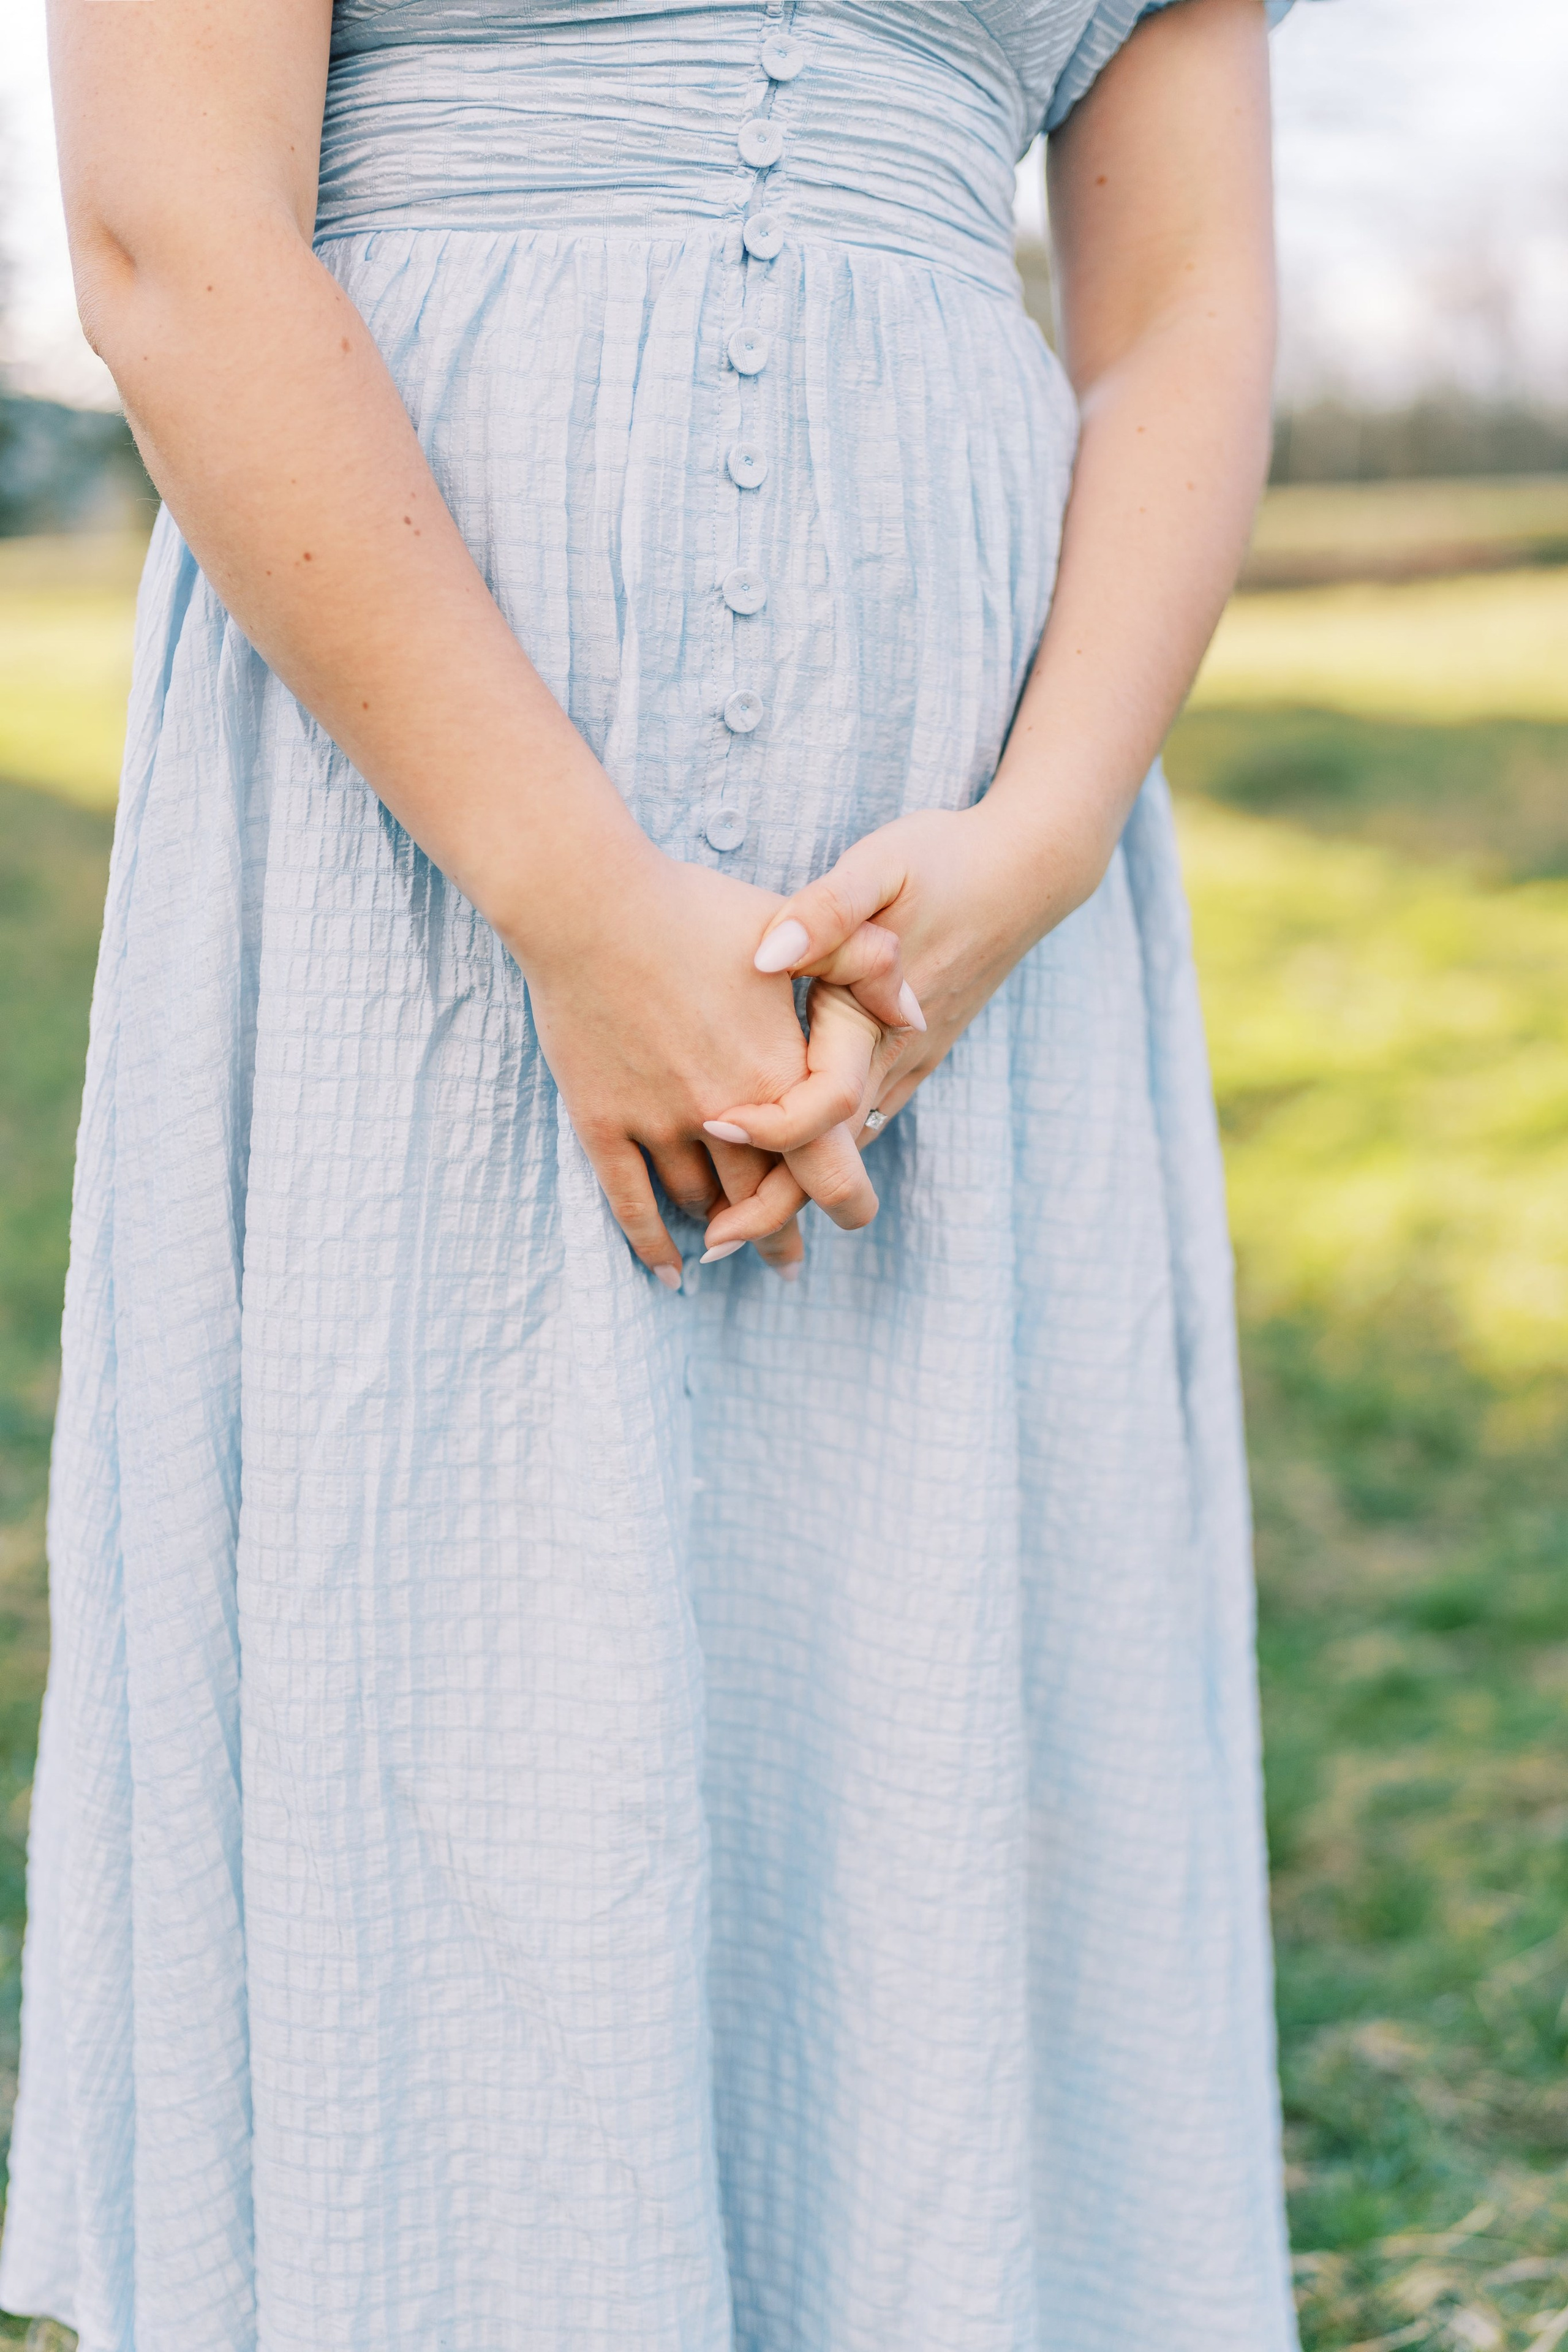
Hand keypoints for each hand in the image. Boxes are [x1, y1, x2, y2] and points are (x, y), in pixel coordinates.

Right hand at [515, 846, 898, 1286]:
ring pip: (701, 1200)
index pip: (830, 1165)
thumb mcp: (796, 929)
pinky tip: (670, 1272)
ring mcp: (659, 1122)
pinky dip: (651, 1243)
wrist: (589, 903)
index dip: (846, 1201)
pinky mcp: (603, 1121)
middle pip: (766, 1198)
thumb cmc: (693, 906)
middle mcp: (727, 1113)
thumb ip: (868, 966)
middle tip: (789, 1262)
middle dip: (781, 1235)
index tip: (850, 1215)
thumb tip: (917, 1015)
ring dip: (720, 1226)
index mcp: (780, 1073)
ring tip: (730, 1244)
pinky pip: (630, 1202)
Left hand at [697, 800, 1109, 1252]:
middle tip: (712, 1248)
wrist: (1027, 872)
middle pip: (834, 1156)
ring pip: (850, 1151)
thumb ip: (828, 909)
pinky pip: (862, 1128)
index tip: (710, 1121)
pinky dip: (821, 1163)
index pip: (822, 1103)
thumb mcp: (883, 866)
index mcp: (876, 1016)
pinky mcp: (912, 1059)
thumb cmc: (946, 860)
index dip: (767, 1123)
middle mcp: (895, 1055)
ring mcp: (908, 1064)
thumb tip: (768, 951)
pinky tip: (782, 1179)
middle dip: (774, 1206)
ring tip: (733, 1234)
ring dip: (795, 1197)